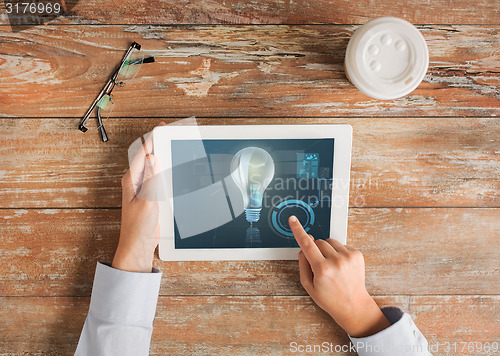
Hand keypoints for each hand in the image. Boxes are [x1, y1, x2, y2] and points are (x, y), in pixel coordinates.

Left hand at [112, 122, 165, 272]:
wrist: (139, 245)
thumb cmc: (138, 227)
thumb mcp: (147, 200)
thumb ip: (151, 178)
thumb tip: (151, 157)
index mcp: (131, 180)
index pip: (143, 153)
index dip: (153, 139)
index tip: (163, 129)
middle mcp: (135, 181)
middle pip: (146, 156)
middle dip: (157, 143)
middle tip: (169, 133)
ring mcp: (142, 188)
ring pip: (152, 165)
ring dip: (161, 155)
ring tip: (171, 144)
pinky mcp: (149, 195)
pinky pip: (156, 176)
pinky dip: (164, 168)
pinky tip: (171, 167)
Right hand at [289, 215, 390, 337]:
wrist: (353, 305)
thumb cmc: (329, 298)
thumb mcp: (308, 285)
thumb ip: (303, 264)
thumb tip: (304, 246)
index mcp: (322, 269)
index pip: (306, 244)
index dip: (298, 230)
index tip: (293, 220)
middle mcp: (336, 261)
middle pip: (318, 242)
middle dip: (315, 249)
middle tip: (319, 264)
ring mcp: (348, 257)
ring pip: (330, 241)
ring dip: (327, 250)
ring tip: (332, 266)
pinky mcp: (357, 254)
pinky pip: (341, 245)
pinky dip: (338, 252)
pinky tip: (341, 266)